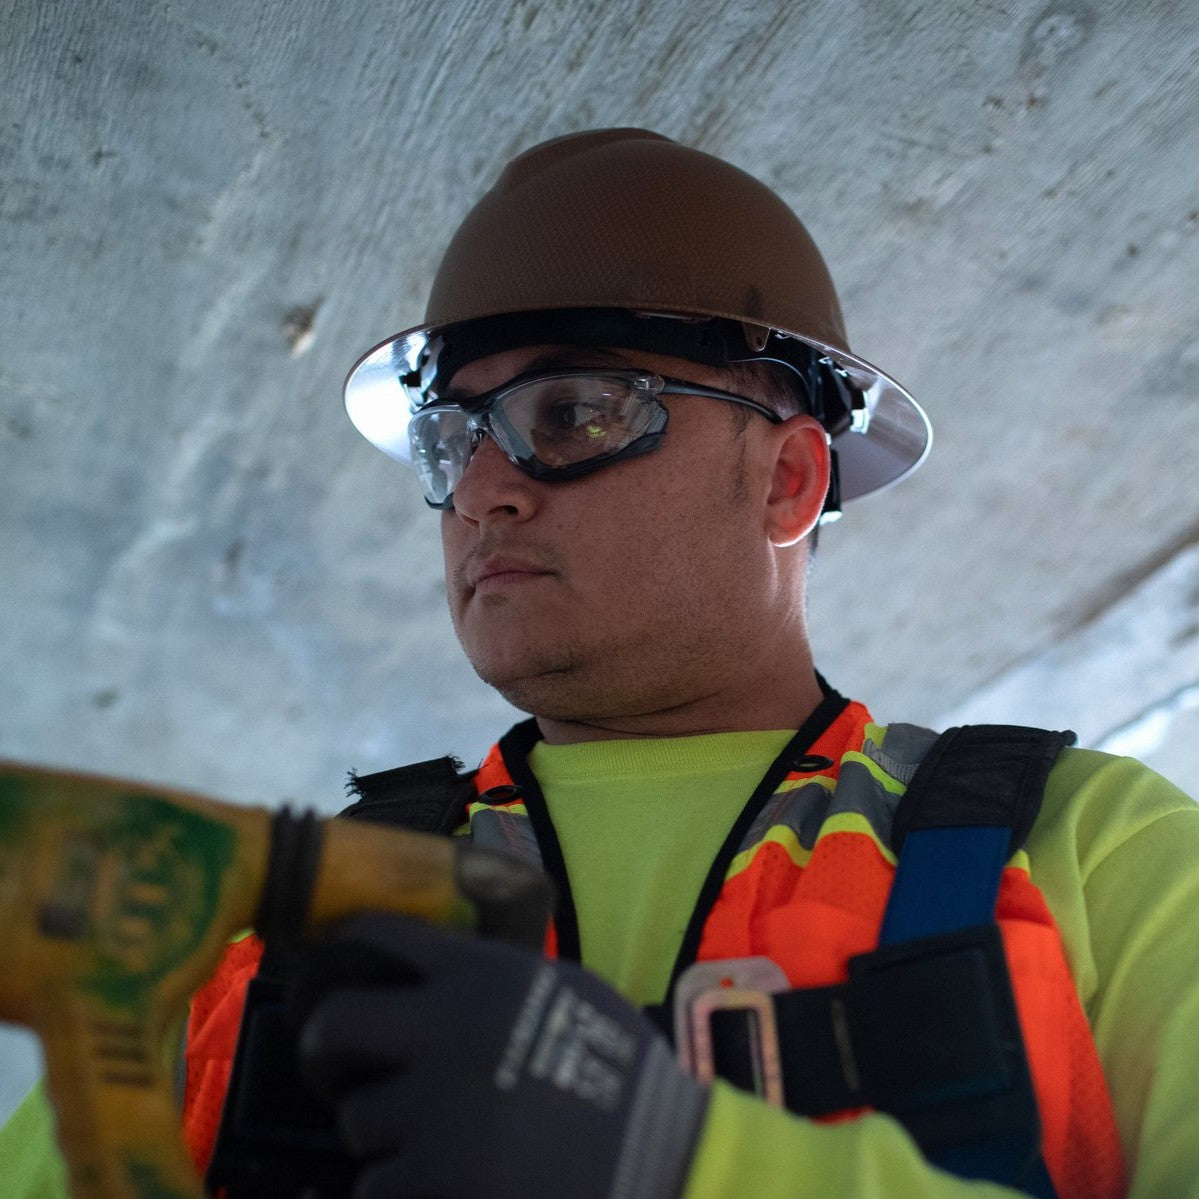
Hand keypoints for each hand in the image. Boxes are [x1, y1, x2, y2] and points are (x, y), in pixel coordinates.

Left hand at [291, 912, 707, 1198]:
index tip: (336, 970)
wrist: (657, 1155)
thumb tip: (430, 979)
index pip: (377, 934)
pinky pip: (376, 1185)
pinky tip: (446, 1182)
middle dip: (326, 1047)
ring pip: (356, 1117)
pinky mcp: (430, 1177)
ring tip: (433, 1138)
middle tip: (341, 1066)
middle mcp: (441, 1029)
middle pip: (334, 1023)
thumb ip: (489, 977)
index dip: (346, 948)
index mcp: (476, 974)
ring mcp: (431, 1106)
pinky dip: (402, 1189)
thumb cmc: (616, 1071)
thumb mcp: (558, 990)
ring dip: (383, 1132)